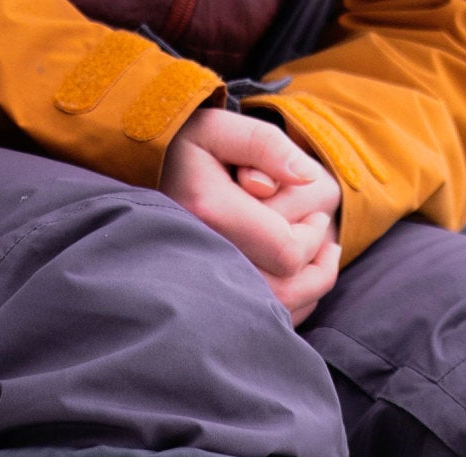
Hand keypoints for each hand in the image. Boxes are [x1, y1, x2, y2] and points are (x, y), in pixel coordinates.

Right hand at [161, 107, 342, 324]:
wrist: (142, 179)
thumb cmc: (185, 147)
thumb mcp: (219, 127)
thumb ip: (265, 144)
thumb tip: (306, 178)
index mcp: (211, 214)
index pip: (287, 250)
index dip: (313, 237)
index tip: (317, 216)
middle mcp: (206, 259)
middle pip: (286, 291)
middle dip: (318, 266)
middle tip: (323, 240)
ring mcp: (202, 289)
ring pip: (275, 314)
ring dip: (308, 289)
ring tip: (319, 258)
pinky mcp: (206, 306)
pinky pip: (260, 321)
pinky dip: (289, 305)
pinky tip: (293, 277)